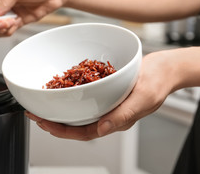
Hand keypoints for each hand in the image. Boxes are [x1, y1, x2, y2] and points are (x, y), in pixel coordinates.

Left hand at [26, 50, 179, 140]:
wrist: (165, 67)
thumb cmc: (158, 83)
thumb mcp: (142, 99)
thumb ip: (122, 115)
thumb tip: (102, 129)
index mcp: (115, 121)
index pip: (83, 132)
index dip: (61, 131)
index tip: (43, 124)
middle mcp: (107, 114)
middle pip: (76, 123)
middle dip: (54, 122)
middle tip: (34, 114)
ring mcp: (106, 103)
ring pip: (78, 111)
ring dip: (60, 109)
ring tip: (42, 105)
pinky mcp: (105, 91)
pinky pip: (85, 96)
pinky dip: (71, 95)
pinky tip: (61, 89)